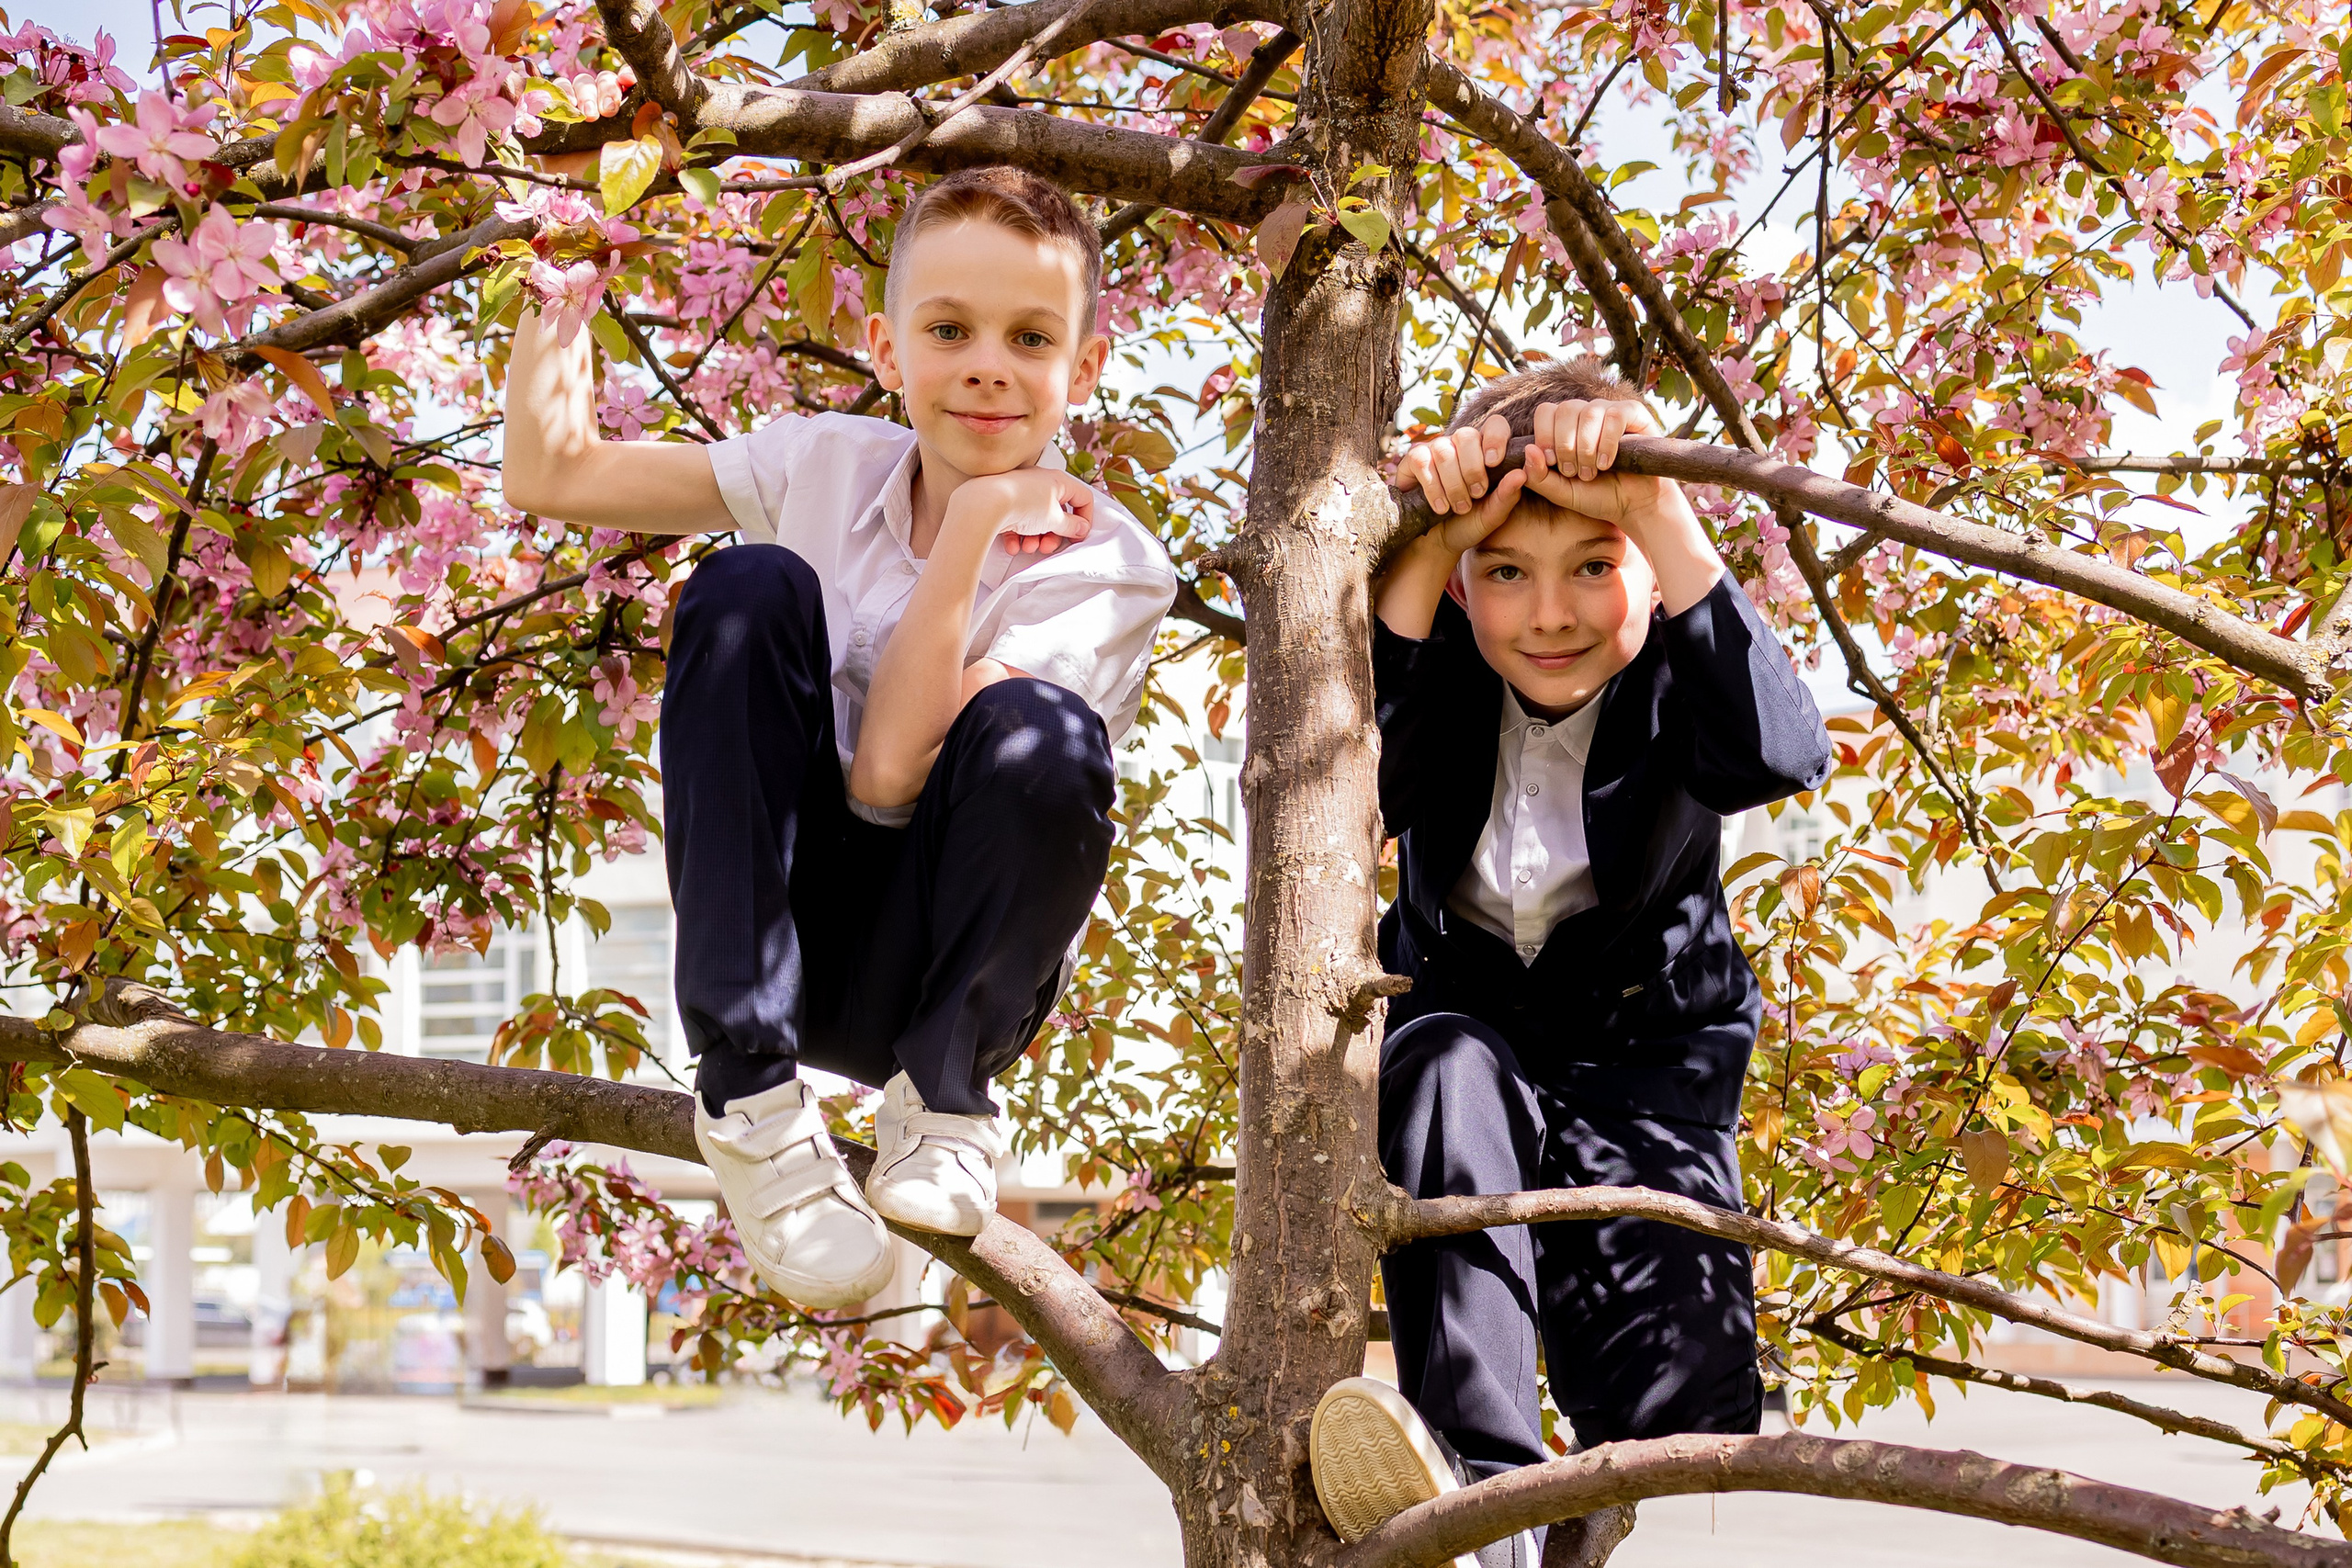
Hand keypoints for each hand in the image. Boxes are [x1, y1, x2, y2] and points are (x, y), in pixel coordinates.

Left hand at [948, 468, 1096, 555]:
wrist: (985, 504)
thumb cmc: (1022, 504)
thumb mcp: (1054, 520)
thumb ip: (1071, 525)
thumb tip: (1080, 528)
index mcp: (1058, 481)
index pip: (1083, 497)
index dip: (1085, 518)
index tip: (1078, 535)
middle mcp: (1040, 483)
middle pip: (1057, 512)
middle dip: (1054, 534)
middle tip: (1048, 546)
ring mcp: (1021, 492)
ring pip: (1037, 519)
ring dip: (1035, 538)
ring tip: (1028, 547)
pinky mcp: (1005, 502)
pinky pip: (1017, 520)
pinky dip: (1017, 535)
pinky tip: (1013, 545)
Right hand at [1396, 414, 1529, 557]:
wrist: (1437, 543)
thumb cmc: (1467, 524)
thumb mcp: (1492, 515)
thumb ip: (1507, 495)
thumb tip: (1522, 473)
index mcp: (1484, 450)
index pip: (1494, 425)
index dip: (1495, 438)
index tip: (1494, 463)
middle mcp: (1459, 445)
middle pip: (1466, 436)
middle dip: (1473, 468)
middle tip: (1477, 494)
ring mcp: (1435, 450)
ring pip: (1444, 451)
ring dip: (1454, 483)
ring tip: (1459, 507)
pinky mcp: (1413, 461)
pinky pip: (1422, 461)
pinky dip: (1433, 486)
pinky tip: (1440, 506)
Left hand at [1519, 398, 1668, 528]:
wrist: (1632, 506)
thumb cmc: (1596, 496)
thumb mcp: (1560, 492)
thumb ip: (1539, 477)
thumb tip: (1528, 449)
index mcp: (1566, 426)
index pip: (1546, 411)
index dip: (1545, 436)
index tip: (1552, 464)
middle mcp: (1587, 413)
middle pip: (1566, 408)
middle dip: (1566, 445)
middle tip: (1575, 473)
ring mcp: (1610, 411)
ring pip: (1590, 412)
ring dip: (1587, 448)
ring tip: (1592, 472)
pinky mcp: (1634, 414)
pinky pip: (1615, 415)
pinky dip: (1607, 442)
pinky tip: (1607, 463)